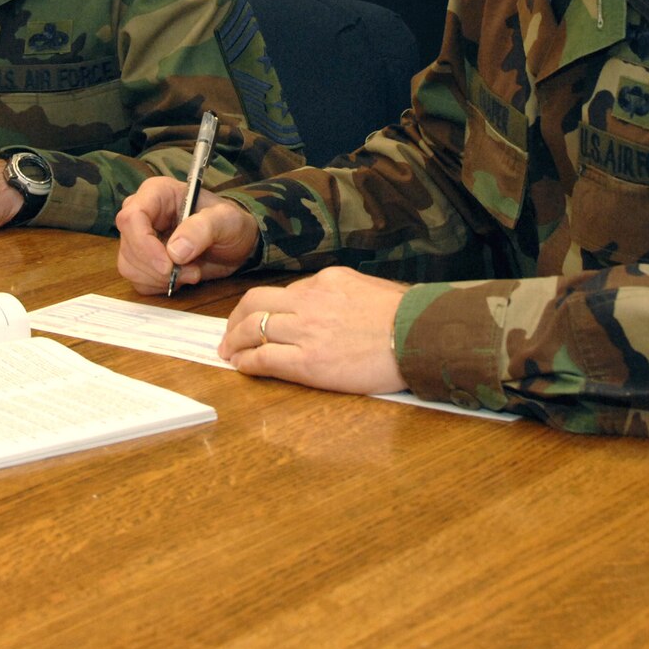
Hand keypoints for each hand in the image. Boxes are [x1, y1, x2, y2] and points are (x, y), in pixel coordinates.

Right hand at [115, 175, 257, 292]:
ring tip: (192, 273)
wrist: (235, 244)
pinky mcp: (142, 261)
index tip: (168, 265)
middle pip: (128, 245)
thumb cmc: (231, 224)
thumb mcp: (226, 220)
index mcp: (157, 193)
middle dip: (157, 267)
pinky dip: (160, 286)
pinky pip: (138, 280)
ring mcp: (140, 238)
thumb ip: (202, 229)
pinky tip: (182, 277)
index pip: (131, 217)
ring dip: (160, 279)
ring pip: (129, 266)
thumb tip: (175, 251)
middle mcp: (143, 214)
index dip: (143, 244)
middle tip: (192, 272)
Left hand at [219, 268, 407, 395]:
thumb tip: (328, 303)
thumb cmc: (405, 316)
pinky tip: (242, 367)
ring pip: (251, 329)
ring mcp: (306, 331)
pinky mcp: (307, 362)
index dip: (265, 307)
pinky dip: (247, 362)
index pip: (283, 292)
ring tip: (229, 353)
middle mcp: (309, 301)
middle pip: (254, 302)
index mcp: (326, 281)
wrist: (419, 335)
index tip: (259, 318)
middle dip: (235, 318)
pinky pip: (264, 358)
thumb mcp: (367, 288)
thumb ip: (340, 293)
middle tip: (230, 333)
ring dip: (234, 341)